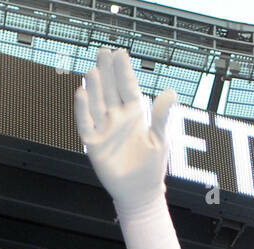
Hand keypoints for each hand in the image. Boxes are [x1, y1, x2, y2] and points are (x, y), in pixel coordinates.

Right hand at [74, 48, 177, 215]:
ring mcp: (103, 128)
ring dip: (94, 86)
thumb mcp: (159, 139)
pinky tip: (82, 93)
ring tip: (94, 69)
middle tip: (103, 51)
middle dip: (107, 71)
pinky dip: (83, 109)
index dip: (124, 71)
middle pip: (110, 90)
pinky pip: (85, 123)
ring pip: (96, 102)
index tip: (121, 53)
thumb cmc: (151, 166)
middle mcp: (117, 118)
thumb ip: (161, 116)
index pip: (128, 88)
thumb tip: (171, 92)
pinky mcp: (93, 142)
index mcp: (135, 115)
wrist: (139, 192)